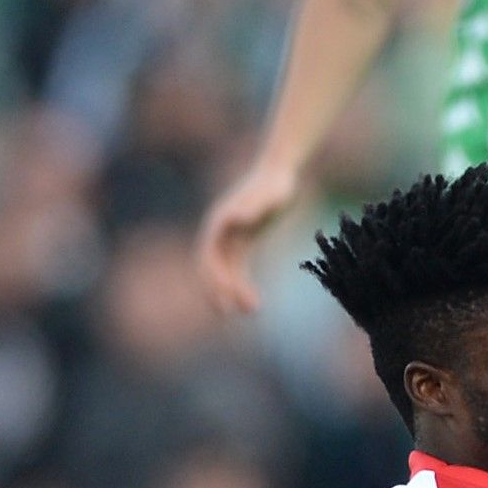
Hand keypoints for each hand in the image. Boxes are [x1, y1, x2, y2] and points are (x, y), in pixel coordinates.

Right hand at [196, 158, 303, 314]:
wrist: (278, 175)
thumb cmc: (274, 185)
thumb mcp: (268, 196)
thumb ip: (253, 207)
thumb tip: (237, 219)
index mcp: (219, 223)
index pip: (209, 256)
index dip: (214, 277)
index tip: (227, 294)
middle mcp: (219, 232)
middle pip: (211, 267)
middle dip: (217, 290)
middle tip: (228, 313)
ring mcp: (229, 237)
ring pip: (223, 270)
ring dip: (231, 291)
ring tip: (248, 311)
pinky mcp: (242, 242)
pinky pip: (236, 267)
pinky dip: (240, 283)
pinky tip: (251, 300)